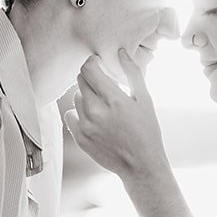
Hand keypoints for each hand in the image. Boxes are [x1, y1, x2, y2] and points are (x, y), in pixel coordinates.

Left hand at [64, 50, 168, 180]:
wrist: (141, 164)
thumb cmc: (147, 130)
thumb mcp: (145, 99)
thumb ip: (132, 73)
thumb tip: (122, 51)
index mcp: (113, 99)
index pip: (89, 69)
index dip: (92, 62)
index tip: (99, 64)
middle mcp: (96, 111)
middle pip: (81, 80)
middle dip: (92, 78)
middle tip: (105, 87)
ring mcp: (85, 125)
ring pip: (76, 97)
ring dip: (87, 96)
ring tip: (103, 106)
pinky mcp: (79, 137)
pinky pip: (70, 115)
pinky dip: (79, 113)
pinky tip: (94, 118)